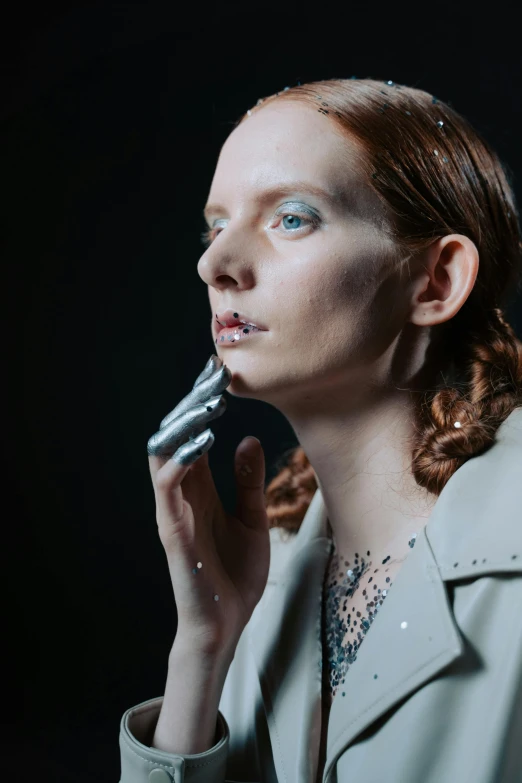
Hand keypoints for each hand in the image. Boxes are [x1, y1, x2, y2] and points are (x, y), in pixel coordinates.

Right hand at [147, 354, 269, 658]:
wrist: (226, 625)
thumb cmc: (235, 576)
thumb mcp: (254, 520)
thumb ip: (248, 482)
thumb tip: (249, 439)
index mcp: (200, 490)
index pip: (195, 436)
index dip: (203, 405)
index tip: (220, 375)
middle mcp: (182, 494)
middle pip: (176, 436)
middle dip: (192, 404)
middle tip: (214, 376)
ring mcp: (173, 510)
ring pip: (163, 453)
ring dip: (184, 423)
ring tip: (208, 401)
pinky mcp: (172, 530)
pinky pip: (168, 486)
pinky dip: (183, 458)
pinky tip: (206, 439)